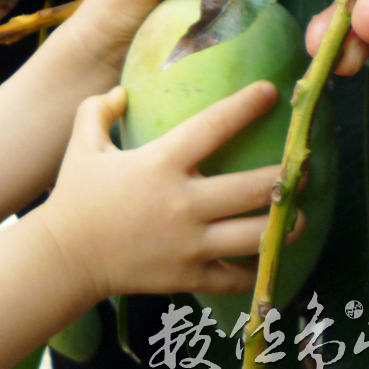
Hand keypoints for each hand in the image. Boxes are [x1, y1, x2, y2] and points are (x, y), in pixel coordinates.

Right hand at [44, 83, 284, 300]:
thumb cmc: (74, 197)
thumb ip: (97, 110)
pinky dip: (260, 270)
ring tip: (298, 214)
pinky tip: (269, 257)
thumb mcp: (80, 145)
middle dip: (291, 175)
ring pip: (261, 235)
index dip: (246, 105)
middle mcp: (183, 203)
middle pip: (257, 187)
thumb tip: (122, 92)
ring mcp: (191, 244)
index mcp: (160, 164)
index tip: (270, 92)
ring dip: (288, 224)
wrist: (64, 256)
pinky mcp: (191, 275)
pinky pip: (241, 276)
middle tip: (304, 166)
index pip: (214, 126)